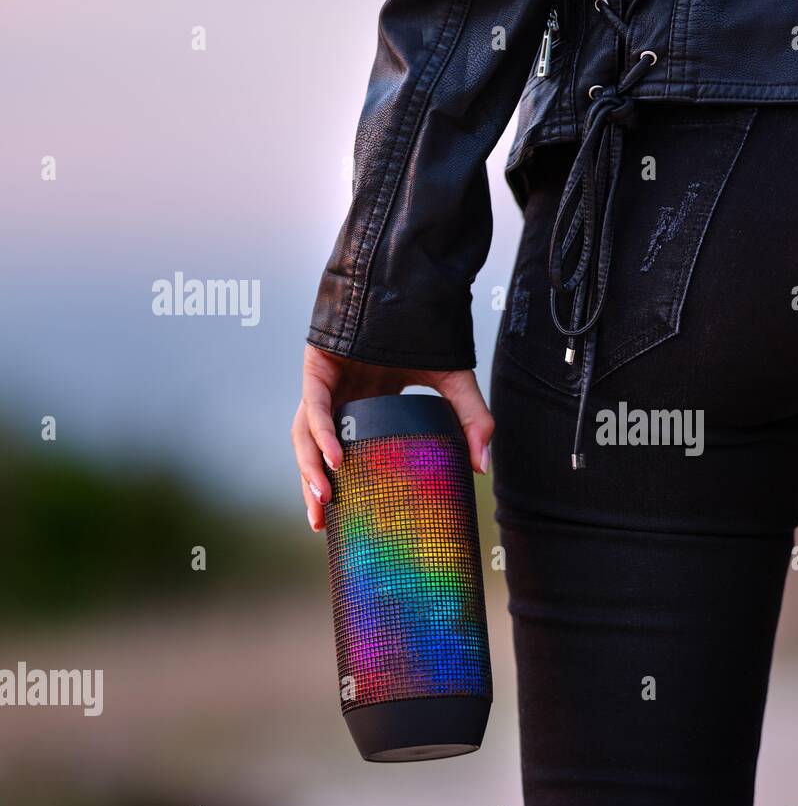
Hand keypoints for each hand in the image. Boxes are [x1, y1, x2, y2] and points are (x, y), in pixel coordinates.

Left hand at [291, 345, 493, 531]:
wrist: (414, 281)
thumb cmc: (427, 330)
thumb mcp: (455, 384)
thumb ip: (473, 422)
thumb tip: (483, 466)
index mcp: (364, 404)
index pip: (343, 451)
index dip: (340, 484)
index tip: (341, 521)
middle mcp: (340, 397)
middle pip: (316, 451)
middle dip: (314, 489)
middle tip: (322, 525)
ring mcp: (325, 382)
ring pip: (305, 434)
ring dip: (310, 468)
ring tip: (325, 498)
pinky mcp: (317, 366)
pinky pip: (313, 406)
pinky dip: (322, 433)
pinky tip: (335, 458)